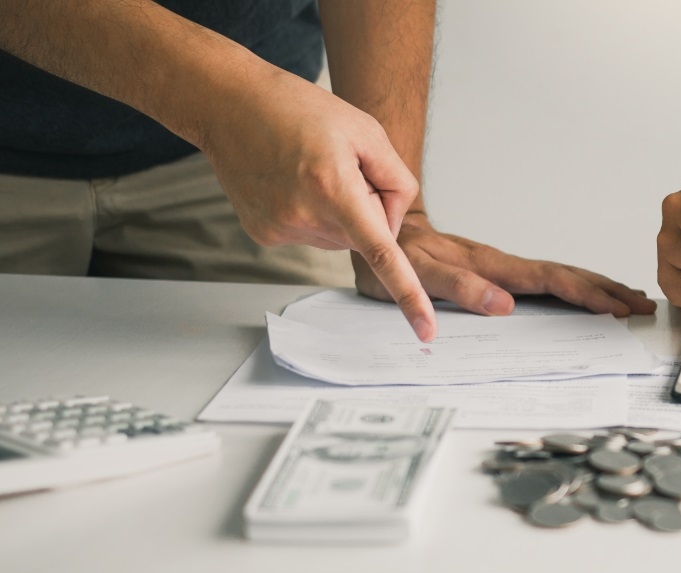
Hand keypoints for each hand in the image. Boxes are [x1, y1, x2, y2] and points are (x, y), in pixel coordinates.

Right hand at [198, 68, 436, 339]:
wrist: (230, 106)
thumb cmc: (299, 110)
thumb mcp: (367, 132)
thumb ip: (396, 183)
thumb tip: (390, 227)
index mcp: (335, 188)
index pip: (382, 253)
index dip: (409, 295)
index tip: (426, 332)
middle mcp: (306, 217)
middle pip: (367, 233)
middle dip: (367, 205)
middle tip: (335, 164)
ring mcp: (281, 231)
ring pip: (340, 236)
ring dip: (338, 209)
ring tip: (308, 169)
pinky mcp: (266, 235)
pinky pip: (312, 235)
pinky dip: (312, 214)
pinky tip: (290, 183)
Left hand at [354, 212, 656, 316]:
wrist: (376, 224)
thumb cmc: (389, 254)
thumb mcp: (414, 274)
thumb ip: (457, 288)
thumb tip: (504, 304)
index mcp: (489, 266)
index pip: (549, 281)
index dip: (586, 295)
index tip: (618, 307)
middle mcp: (501, 264)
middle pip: (566, 276)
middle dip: (606, 291)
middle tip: (643, 305)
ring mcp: (500, 266)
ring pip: (559, 274)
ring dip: (596, 287)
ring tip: (629, 300)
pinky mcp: (495, 271)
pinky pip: (542, 278)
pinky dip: (571, 286)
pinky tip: (582, 294)